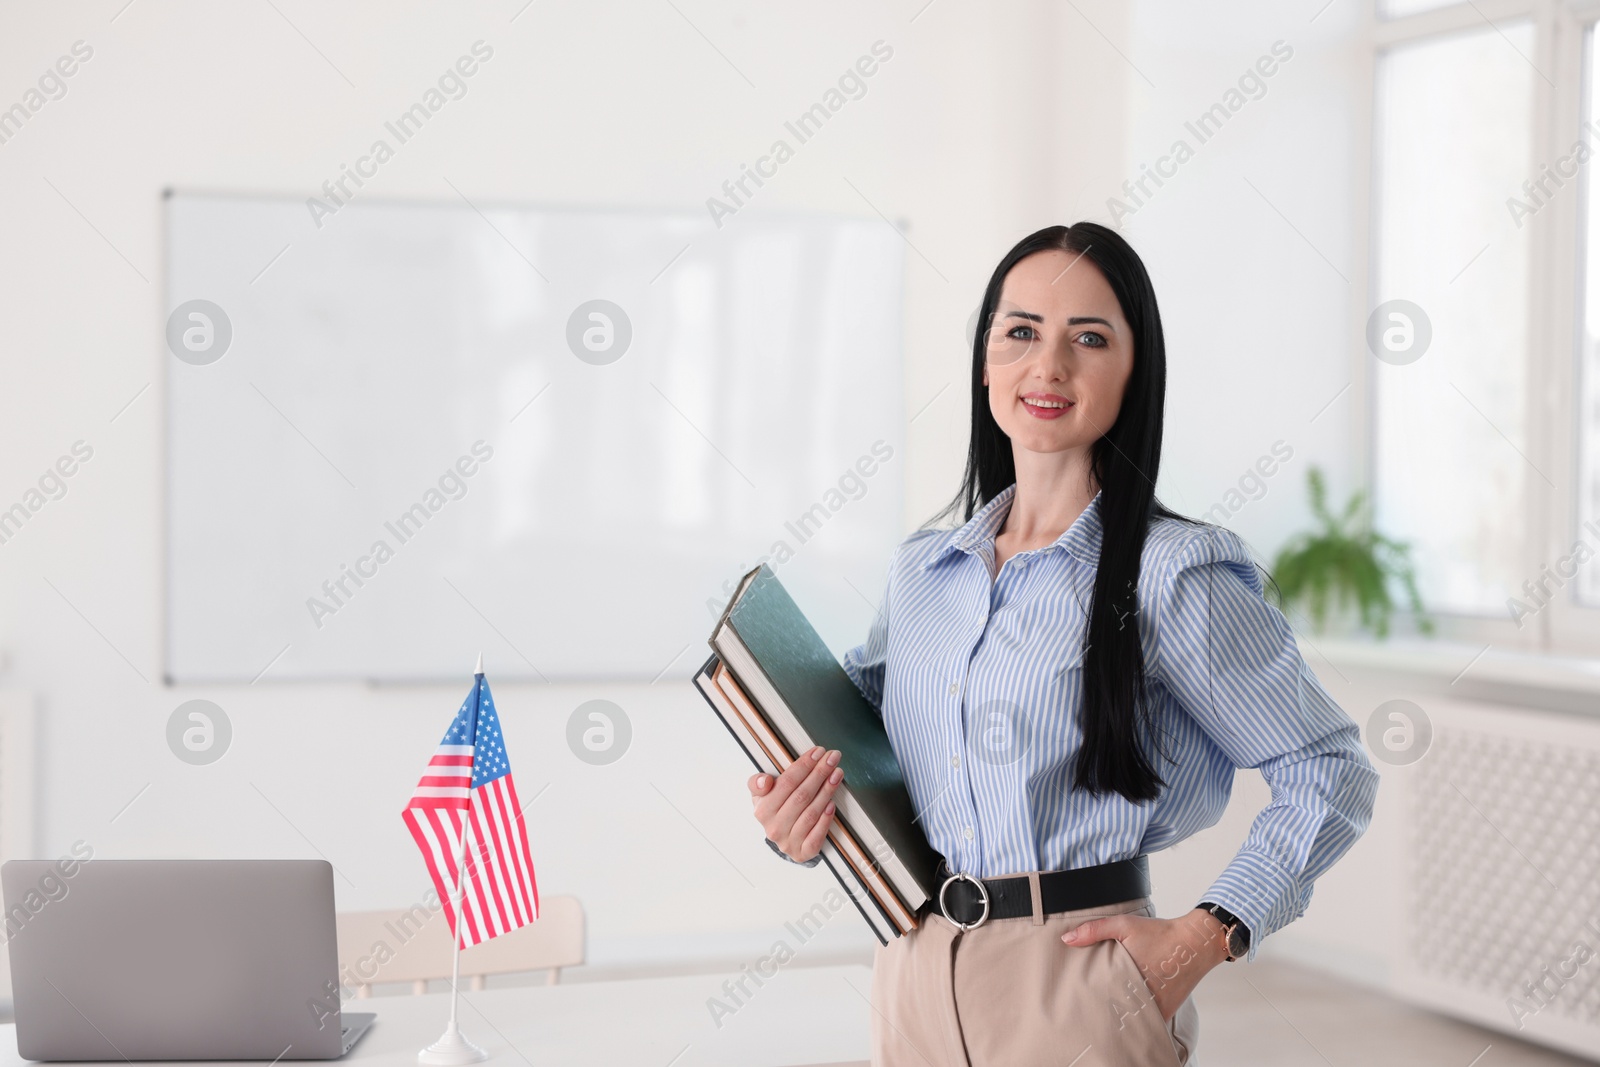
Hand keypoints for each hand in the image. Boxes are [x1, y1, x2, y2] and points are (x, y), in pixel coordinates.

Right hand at [748, 746, 842, 862]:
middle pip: (802, 795)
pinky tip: (832, 803)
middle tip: (832, 758)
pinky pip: (817, 835)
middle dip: (820, 773)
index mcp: (763, 810)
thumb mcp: (761, 795)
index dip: (804, 765)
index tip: (818, 752)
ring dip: (827, 791)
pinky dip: (826, 819)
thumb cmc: (775, 810)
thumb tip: (764, 781)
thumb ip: (757, 783)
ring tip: (837, 774)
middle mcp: (774, 827)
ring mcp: (789, 841)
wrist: (781, 838)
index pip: (787, 782)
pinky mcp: (802, 852)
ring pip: (811, 813)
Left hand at [1062, 907, 1228, 1020]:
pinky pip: (1148, 1019)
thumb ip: (1095, 930)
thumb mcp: (1124, 924)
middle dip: (1105, 1007)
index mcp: (1127, 977)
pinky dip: (1140, 1016)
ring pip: (1131, 1018)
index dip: (1091, 999)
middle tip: (1093, 1004)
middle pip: (1115, 1010)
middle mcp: (1142, 996)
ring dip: (1122, 1013)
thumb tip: (1066, 940)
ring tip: (1112, 1006)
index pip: (1101, 998)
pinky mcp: (1167, 1009)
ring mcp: (1156, 1006)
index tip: (1083, 996)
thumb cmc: (1158, 932)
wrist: (1195, 943)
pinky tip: (1131, 1008)